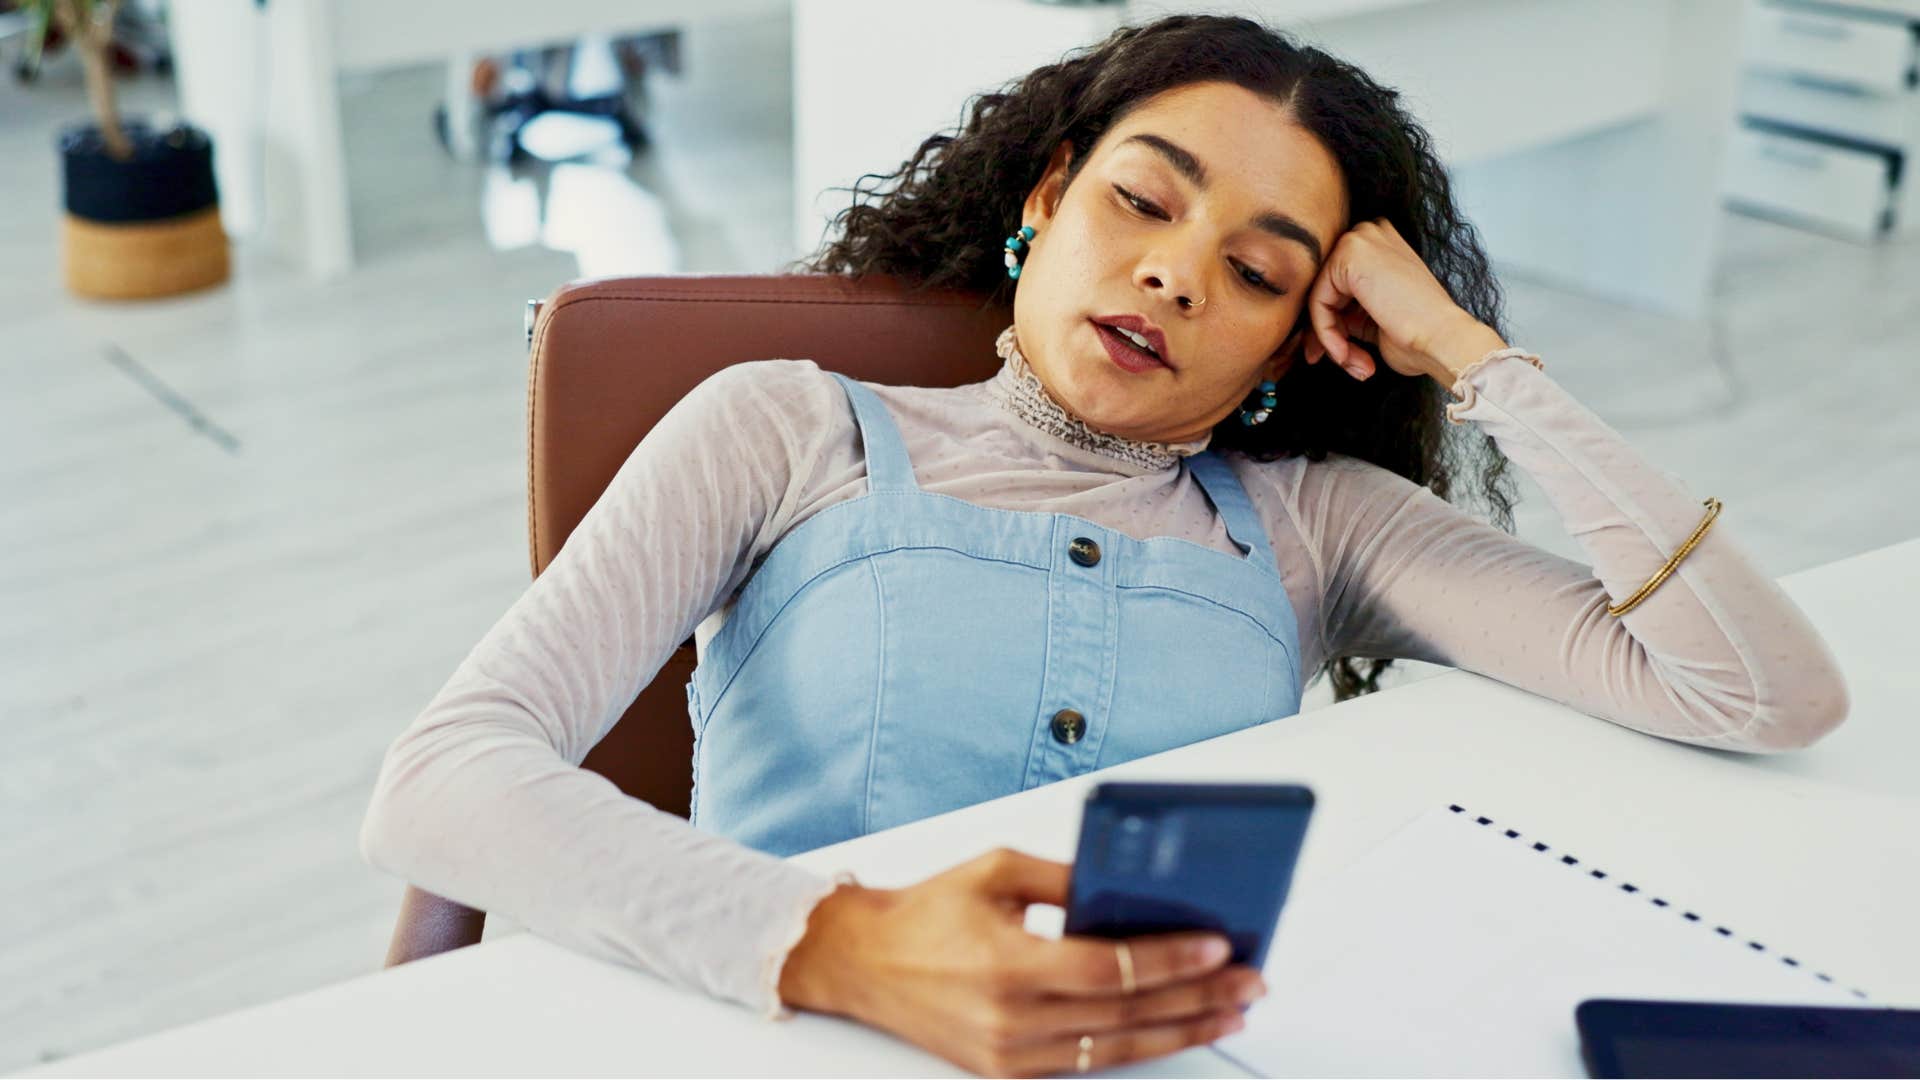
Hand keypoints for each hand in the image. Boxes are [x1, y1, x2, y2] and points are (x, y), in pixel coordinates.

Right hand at [778, 848, 1266, 1077]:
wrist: (862, 962)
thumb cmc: (925, 913)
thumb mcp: (996, 871)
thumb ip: (1066, 878)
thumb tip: (1133, 884)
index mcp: (1007, 965)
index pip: (1109, 970)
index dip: (1170, 960)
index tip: (1217, 946)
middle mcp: (1011, 1020)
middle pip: (1127, 1017)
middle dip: (1198, 999)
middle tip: (1248, 982)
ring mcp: (1010, 1055)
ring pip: (1117, 1050)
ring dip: (1182, 1030)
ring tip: (1230, 1011)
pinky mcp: (1008, 1072)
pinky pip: (1088, 1064)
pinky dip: (1138, 1047)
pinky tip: (1174, 1031)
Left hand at [1301, 218, 1504, 383]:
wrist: (1442, 339)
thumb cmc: (1419, 335)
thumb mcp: (1373, 317)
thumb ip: (1346, 310)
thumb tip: (1313, 327)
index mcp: (1379, 246)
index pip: (1336, 286)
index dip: (1333, 324)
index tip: (1339, 354)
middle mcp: (1369, 234)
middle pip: (1324, 289)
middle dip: (1327, 332)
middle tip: (1342, 360)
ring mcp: (1359, 240)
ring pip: (1318, 298)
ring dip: (1331, 339)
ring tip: (1352, 361)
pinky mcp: (1348, 255)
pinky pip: (1317, 302)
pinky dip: (1327, 334)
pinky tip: (1345, 353)